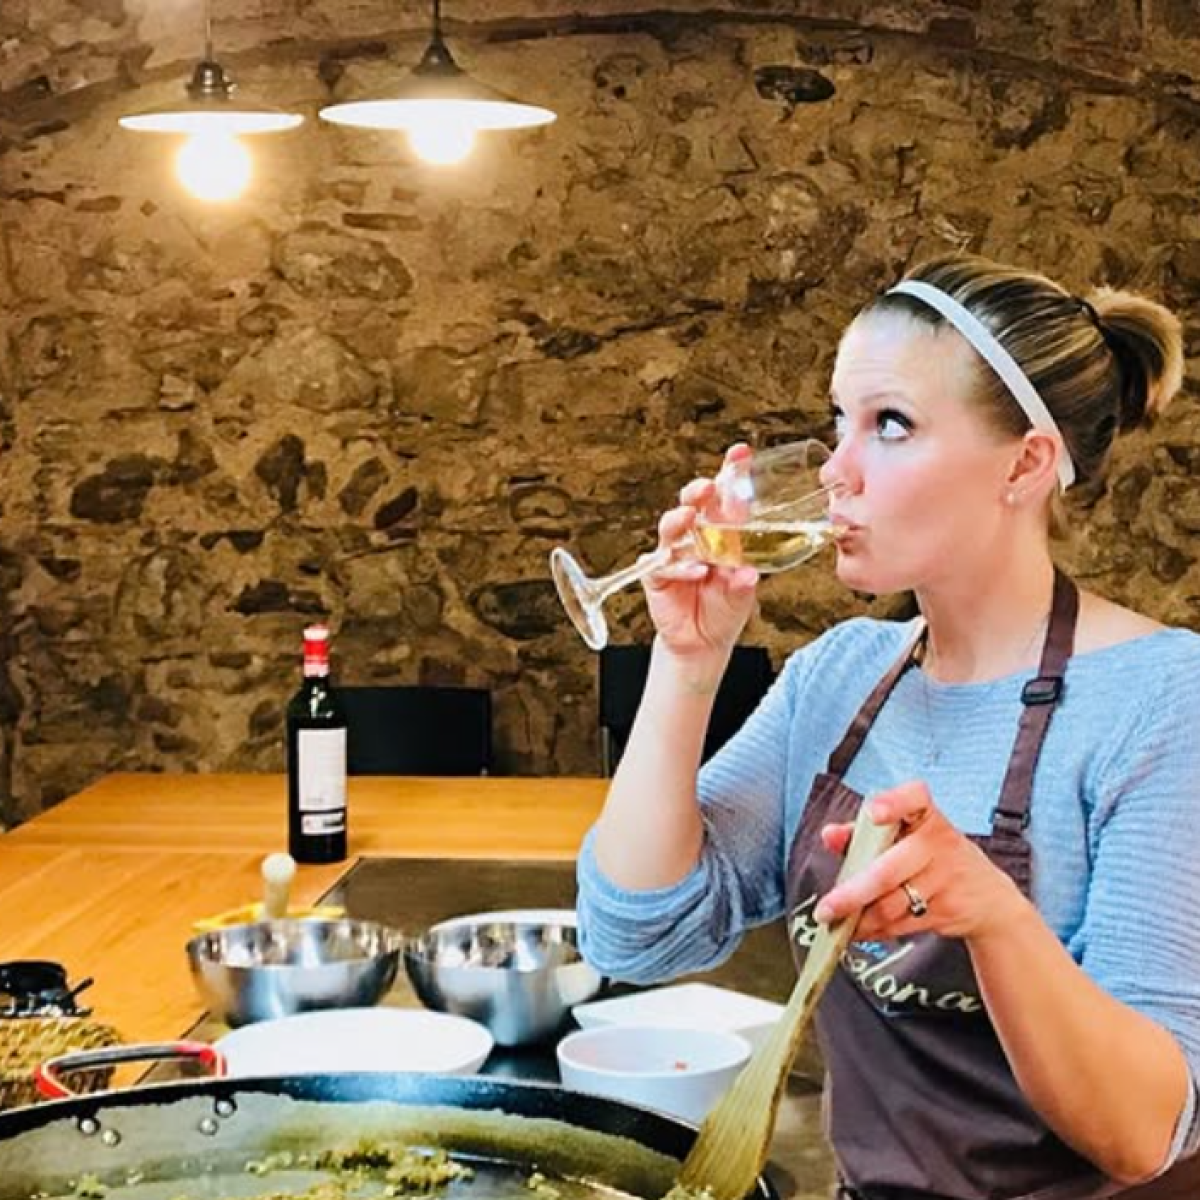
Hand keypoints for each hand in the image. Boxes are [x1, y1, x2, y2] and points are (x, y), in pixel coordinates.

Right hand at [642, 445, 759, 656]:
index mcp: (723, 531)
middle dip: (699, 491)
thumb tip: (749, 575)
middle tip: (708, 487)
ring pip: (672, 526)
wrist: (702, 642)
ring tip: (690, 518)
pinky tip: (696, 571)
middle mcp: (697, 536)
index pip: (727, 495)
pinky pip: (664, 565)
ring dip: (681, 520)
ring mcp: (675, 552)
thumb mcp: (741, 595)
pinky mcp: (657, 573)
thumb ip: (743, 584)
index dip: (732, 472)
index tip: (741, 452)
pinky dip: (681, 567)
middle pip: (694, 502)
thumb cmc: (724, 609)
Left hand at [812, 781, 1028, 940]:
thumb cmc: (933, 856)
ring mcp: (945, 878)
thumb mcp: (906, 836)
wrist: (989, 896)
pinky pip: (903, 923)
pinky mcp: (947, 910)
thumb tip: (829, 835)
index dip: (894, 803)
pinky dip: (876, 930)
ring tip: (837, 923)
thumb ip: (863, 833)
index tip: (874, 812)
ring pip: (892, 904)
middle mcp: (938, 843)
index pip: (915, 798)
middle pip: (888, 870)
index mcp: (926, 815)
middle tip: (825, 909)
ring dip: (860, 919)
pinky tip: (860, 930)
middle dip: (852, 894)